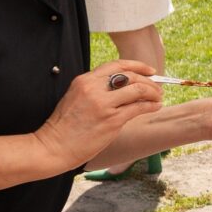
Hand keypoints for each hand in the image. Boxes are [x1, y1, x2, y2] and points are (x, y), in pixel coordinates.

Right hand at [34, 60, 163, 170]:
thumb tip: (124, 87)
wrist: (53, 147)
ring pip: (138, 89)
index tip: (149, 70)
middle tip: (157, 88)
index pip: (116, 65)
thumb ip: (96, 89)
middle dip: (148, 81)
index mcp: (84, 81)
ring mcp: (103, 104)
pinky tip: (155, 107)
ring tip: (158, 98)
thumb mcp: (76, 98)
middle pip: (130, 76)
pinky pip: (138, 108)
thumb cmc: (65, 126)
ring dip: (153, 92)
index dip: (137, 66)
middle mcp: (94, 88)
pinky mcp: (111, 120)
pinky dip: (151, 106)